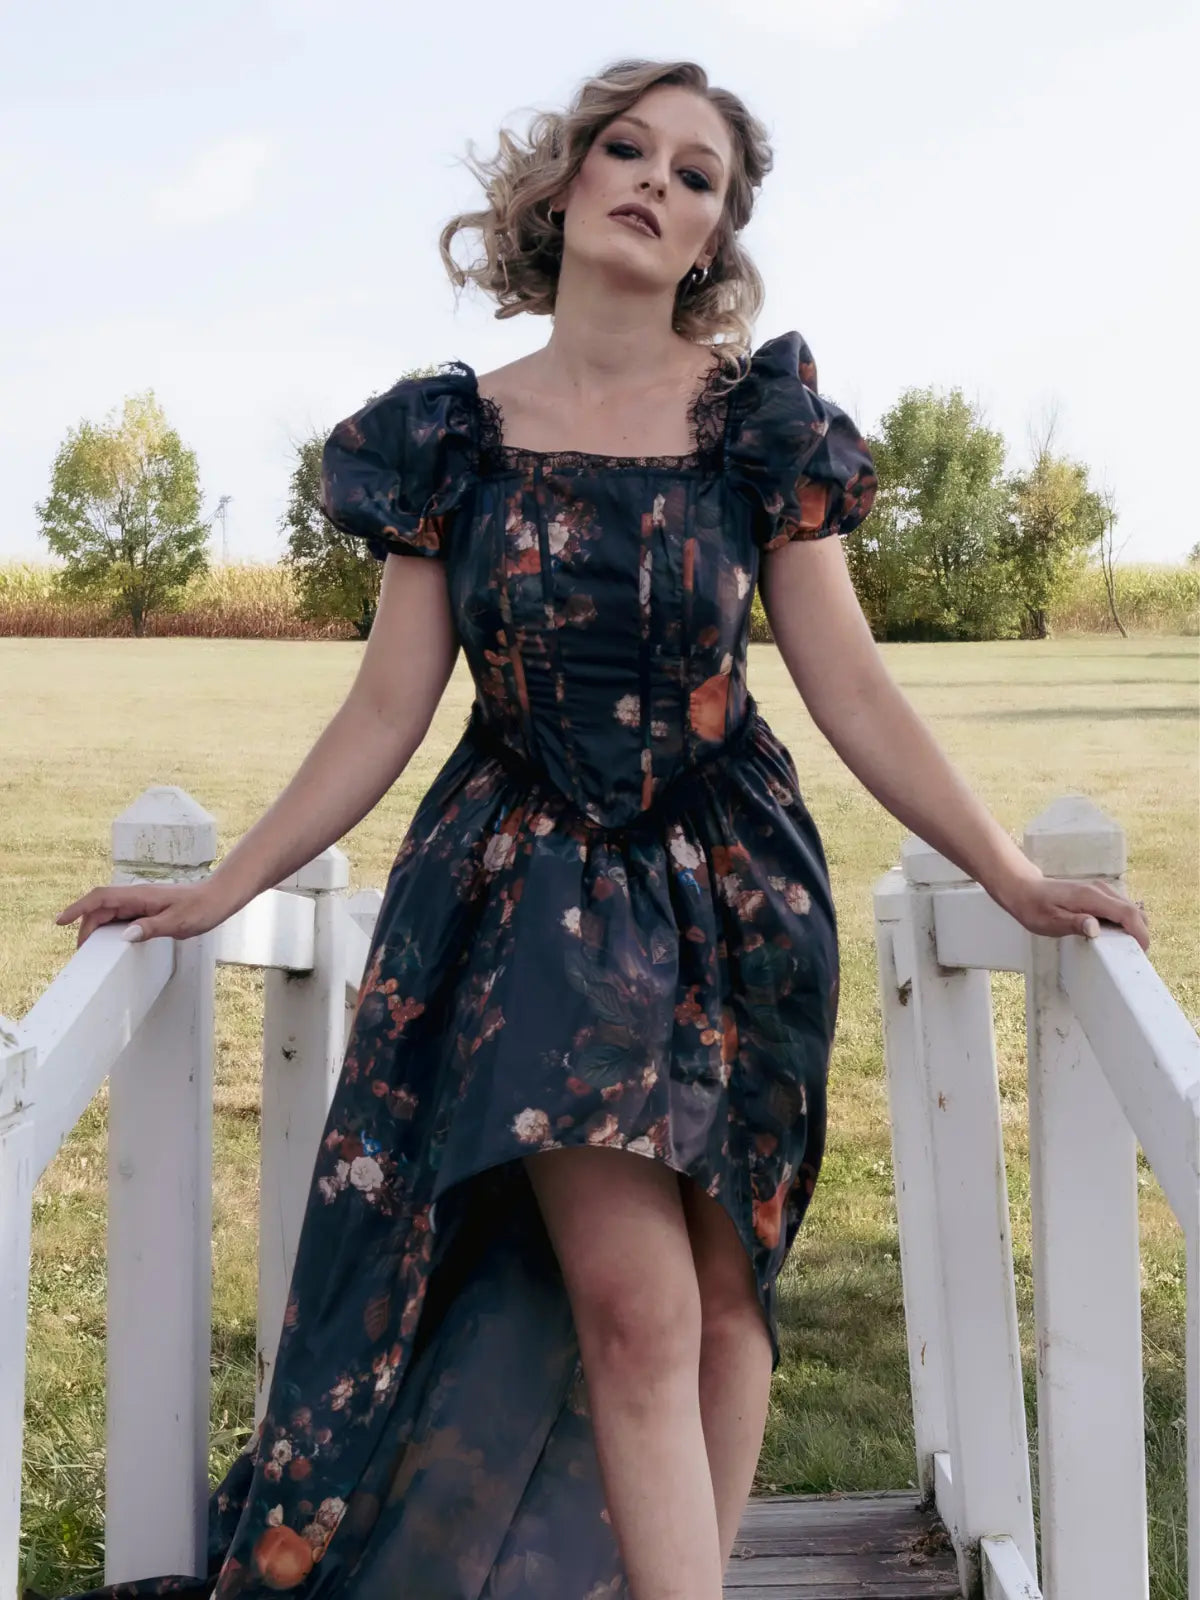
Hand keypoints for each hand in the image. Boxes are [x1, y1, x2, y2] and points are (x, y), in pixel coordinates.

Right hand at [55, 880, 233, 949]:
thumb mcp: (177, 922)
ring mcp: (142, 903)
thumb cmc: (201, 908)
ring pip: (111, 913)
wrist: (219, 898)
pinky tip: (111, 942)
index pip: (100, 898)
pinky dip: (111, 928)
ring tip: (91, 949)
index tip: (60, 921)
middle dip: (86, 926)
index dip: (78, 908)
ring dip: (97, 928)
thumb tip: (123, 936)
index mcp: (139, 896)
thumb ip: (150, 928)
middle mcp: (137, 897)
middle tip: (81, 952)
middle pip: (101, 908)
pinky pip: (123, 917)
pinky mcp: (148, 910)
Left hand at [999, 869, 1149, 951]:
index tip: (1142, 951)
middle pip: (1134, 910)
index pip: (1127, 912)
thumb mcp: (1050, 921)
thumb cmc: (1035, 908)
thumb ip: (1075, 924)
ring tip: (1124, 949)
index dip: (1139, 932)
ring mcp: (1100, 890)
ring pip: (1129, 908)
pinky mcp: (1098, 894)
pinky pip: (1119, 907)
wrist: (1024, 889)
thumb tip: (1096, 928)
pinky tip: (1113, 936)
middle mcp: (1100, 890)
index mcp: (1091, 897)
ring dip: (1133, 927)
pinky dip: (1124, 922)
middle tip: (1134, 955)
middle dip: (1140, 932)